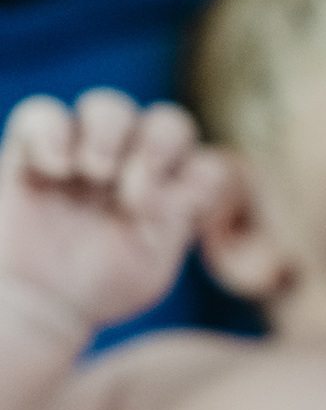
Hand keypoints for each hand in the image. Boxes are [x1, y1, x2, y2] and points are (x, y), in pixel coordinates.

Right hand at [0, 90, 225, 331]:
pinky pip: (43, 112)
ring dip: (109, 133)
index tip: (176, 216)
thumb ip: (172, 224)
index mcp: (174, 188)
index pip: (207, 162)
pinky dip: (53, 133)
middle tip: (134, 189)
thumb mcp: (150, 266)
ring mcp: (87, 149)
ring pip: (109, 106)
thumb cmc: (105, 286)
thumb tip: (173, 193)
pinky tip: (56, 168)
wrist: (47, 303)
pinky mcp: (35, 147)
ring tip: (94, 172)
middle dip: (160, 146)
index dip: (200, 181)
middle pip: (168, 122)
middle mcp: (135, 160)